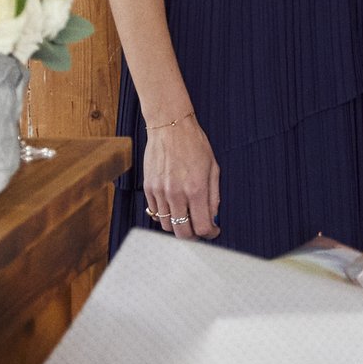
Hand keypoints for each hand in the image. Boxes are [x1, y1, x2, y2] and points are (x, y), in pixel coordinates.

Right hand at [143, 112, 219, 240]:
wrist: (170, 127)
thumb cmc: (194, 144)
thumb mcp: (213, 168)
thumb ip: (214, 196)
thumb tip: (213, 217)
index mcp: (196, 189)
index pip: (201, 227)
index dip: (209, 233)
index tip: (213, 231)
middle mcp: (176, 194)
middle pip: (182, 232)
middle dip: (193, 236)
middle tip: (200, 230)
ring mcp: (160, 192)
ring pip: (167, 226)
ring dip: (178, 226)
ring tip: (187, 217)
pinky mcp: (148, 189)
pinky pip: (156, 213)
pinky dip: (166, 216)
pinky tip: (174, 207)